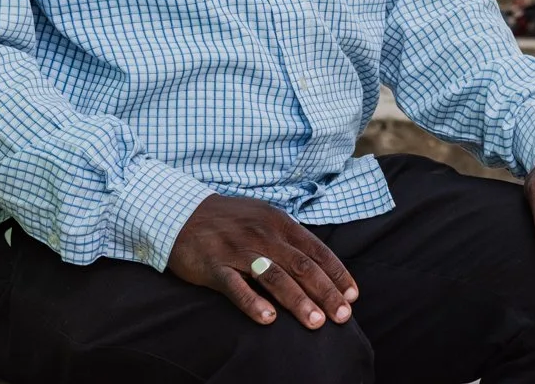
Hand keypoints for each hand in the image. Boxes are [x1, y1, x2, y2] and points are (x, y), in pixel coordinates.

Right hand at [166, 194, 359, 328]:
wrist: (182, 212)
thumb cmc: (231, 221)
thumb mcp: (265, 219)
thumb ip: (290, 241)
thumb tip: (320, 267)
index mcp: (280, 223)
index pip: (317, 251)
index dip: (337, 274)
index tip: (352, 296)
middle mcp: (264, 235)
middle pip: (302, 266)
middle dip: (325, 293)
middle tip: (342, 317)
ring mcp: (239, 250)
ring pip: (274, 277)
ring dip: (298, 301)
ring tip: (315, 322)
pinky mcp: (214, 265)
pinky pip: (236, 286)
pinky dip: (253, 303)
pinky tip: (268, 319)